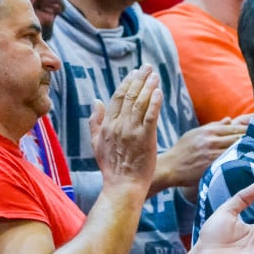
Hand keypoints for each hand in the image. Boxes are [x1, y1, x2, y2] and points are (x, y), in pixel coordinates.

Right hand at [90, 65, 162, 192]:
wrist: (123, 185)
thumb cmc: (111, 167)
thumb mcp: (96, 144)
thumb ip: (95, 122)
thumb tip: (96, 101)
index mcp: (108, 125)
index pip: (117, 98)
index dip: (127, 83)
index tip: (134, 73)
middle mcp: (119, 126)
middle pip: (130, 96)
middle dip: (139, 79)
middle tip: (147, 67)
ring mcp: (132, 132)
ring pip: (141, 103)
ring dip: (148, 86)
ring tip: (155, 75)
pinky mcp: (145, 138)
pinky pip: (150, 116)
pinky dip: (154, 103)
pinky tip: (159, 91)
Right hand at [156, 118, 245, 190]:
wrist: (169, 167)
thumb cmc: (182, 150)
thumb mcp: (195, 133)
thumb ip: (213, 126)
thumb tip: (230, 119)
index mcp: (208, 130)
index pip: (234, 127)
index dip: (249, 129)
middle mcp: (211, 140)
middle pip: (238, 137)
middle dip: (253, 139)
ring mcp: (211, 154)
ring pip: (235, 149)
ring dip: (249, 150)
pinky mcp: (211, 166)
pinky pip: (229, 162)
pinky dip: (240, 160)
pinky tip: (250, 162)